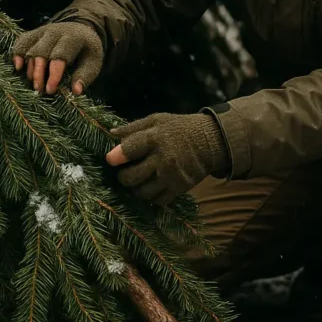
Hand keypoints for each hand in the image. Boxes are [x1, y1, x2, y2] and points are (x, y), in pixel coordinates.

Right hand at [12, 22, 103, 94]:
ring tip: (36, 84)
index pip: (60, 56)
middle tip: (40, 90)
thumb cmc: (87, 50)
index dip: (54, 74)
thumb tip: (76, 91)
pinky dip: (17, 55)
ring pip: (30, 50)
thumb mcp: (93, 62)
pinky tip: (19, 68)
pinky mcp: (33, 33)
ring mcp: (42, 31)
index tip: (50, 90)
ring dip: (30, 69)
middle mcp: (56, 32)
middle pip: (41, 52)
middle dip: (39, 73)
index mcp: (73, 38)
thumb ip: (85, 75)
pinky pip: (21, 43)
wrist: (81, 29)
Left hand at [106, 112, 229, 205]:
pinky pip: (158, 201)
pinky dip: (152, 196)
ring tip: (140, 180)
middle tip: (126, 172)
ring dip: (137, 188)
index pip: (130, 149)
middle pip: (131, 177)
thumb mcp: (158, 120)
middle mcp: (163, 159)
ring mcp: (172, 176)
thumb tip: (110, 135)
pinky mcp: (180, 188)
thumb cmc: (180, 128)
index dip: (116, 156)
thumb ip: (133, 127)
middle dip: (123, 176)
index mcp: (156, 138)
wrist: (211, 140)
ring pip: (142, 192)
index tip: (110, 159)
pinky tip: (153, 186)